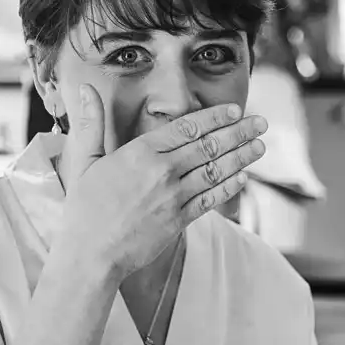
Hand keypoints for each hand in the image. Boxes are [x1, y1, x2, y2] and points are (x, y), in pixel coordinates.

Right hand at [57, 85, 266, 277]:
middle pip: (209, 146)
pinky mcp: (179, 220)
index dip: (214, 117)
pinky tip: (243, 178)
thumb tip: (86, 89)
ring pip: (215, 171)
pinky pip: (211, 200)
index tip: (234, 110)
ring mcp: (174, 197)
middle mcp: (163, 172)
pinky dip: (229, 187)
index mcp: (140, 152)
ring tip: (261, 146)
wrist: (90, 254)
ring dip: (242, 157)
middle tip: (261, 123)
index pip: (186, 128)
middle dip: (239, 132)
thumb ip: (91, 123)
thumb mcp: (83, 160)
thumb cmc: (83, 208)